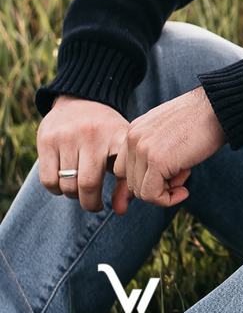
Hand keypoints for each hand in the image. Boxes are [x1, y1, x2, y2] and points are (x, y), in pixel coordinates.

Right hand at [36, 95, 128, 211]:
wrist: (83, 100)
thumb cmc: (108, 133)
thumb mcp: (123, 148)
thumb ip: (126, 180)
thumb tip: (120, 212)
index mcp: (118, 136)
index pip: (123, 173)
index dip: (122, 192)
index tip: (115, 200)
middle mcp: (93, 134)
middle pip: (88, 185)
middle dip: (90, 202)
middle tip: (94, 205)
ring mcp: (68, 136)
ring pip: (67, 184)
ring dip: (73, 196)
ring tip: (80, 191)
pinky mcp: (47, 140)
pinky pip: (48, 180)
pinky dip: (56, 190)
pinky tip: (64, 184)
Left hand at [111, 86, 225, 214]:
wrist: (217, 108)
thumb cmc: (202, 120)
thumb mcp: (170, 132)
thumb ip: (155, 148)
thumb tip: (155, 178)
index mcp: (135, 130)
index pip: (126, 166)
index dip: (147, 176)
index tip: (172, 173)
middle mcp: (133, 138)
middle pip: (131, 180)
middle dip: (156, 185)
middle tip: (181, 176)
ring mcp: (142, 149)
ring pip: (139, 190)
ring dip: (163, 192)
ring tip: (185, 178)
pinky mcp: (156, 160)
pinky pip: (151, 194)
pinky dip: (167, 200)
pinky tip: (184, 192)